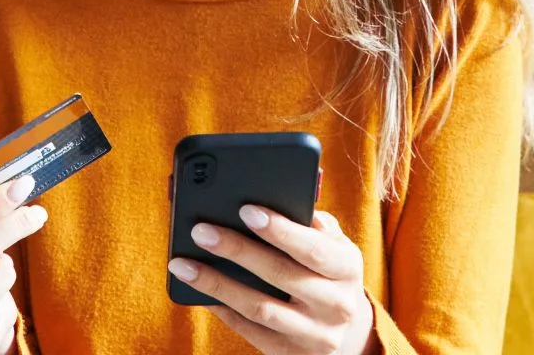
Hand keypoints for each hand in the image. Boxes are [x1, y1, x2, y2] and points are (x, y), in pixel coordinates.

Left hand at [168, 207, 375, 354]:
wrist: (350, 335)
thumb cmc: (330, 273)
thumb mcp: (335, 246)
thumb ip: (311, 223)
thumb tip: (270, 198)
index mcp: (347, 268)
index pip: (313, 248)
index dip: (280, 230)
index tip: (246, 210)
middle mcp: (336, 305)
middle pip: (280, 275)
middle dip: (236, 250)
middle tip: (201, 230)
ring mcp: (315, 335)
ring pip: (259, 308)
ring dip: (216, 284)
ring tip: (183, 264)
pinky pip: (250, 331)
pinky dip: (221, 309)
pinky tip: (198, 290)